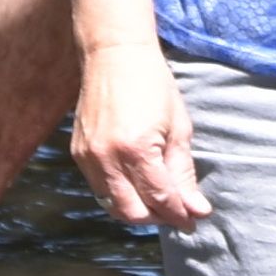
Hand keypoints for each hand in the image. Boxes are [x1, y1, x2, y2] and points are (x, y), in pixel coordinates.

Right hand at [70, 39, 212, 229]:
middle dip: (159, 218)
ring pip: (113, 206)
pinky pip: (99, 188)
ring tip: (158, 200)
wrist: (115, 54)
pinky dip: (119, 194)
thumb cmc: (153, 85)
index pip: (160, 199)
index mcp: (137, 149)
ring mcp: (89, 156)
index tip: (194, 221)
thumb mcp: (178, 128)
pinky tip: (136, 184)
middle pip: (134, 212)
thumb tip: (197, 210)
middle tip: (177, 213)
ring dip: (138, 210)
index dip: (180, 215)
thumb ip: (184, 173)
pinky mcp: (79, 153)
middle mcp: (108, 157)